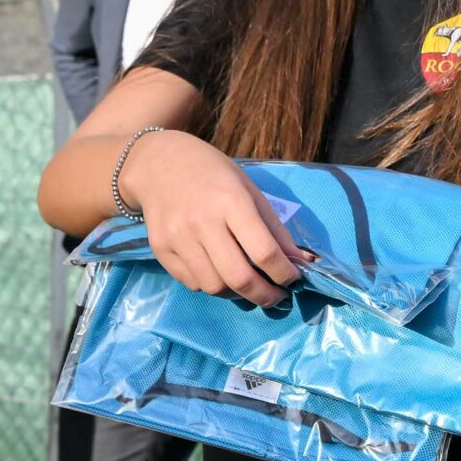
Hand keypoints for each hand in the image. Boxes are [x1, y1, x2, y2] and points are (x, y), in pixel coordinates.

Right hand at [129, 131, 308, 306]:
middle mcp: (201, 222)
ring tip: (248, 285)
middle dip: (265, 295)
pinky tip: (219, 273)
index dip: (285, 274)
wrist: (158, 163)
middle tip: (276, 297)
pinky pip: (192, 283)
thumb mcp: (248, 190)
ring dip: (238, 294)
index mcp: (230, 201)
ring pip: (214, 287)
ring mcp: (177, 238)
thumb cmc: (212, 173)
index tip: (294, 280)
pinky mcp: (160, 249)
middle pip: (239, 278)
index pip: (264, 252)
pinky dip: (212, 285)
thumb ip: (273, 228)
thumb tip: (302, 262)